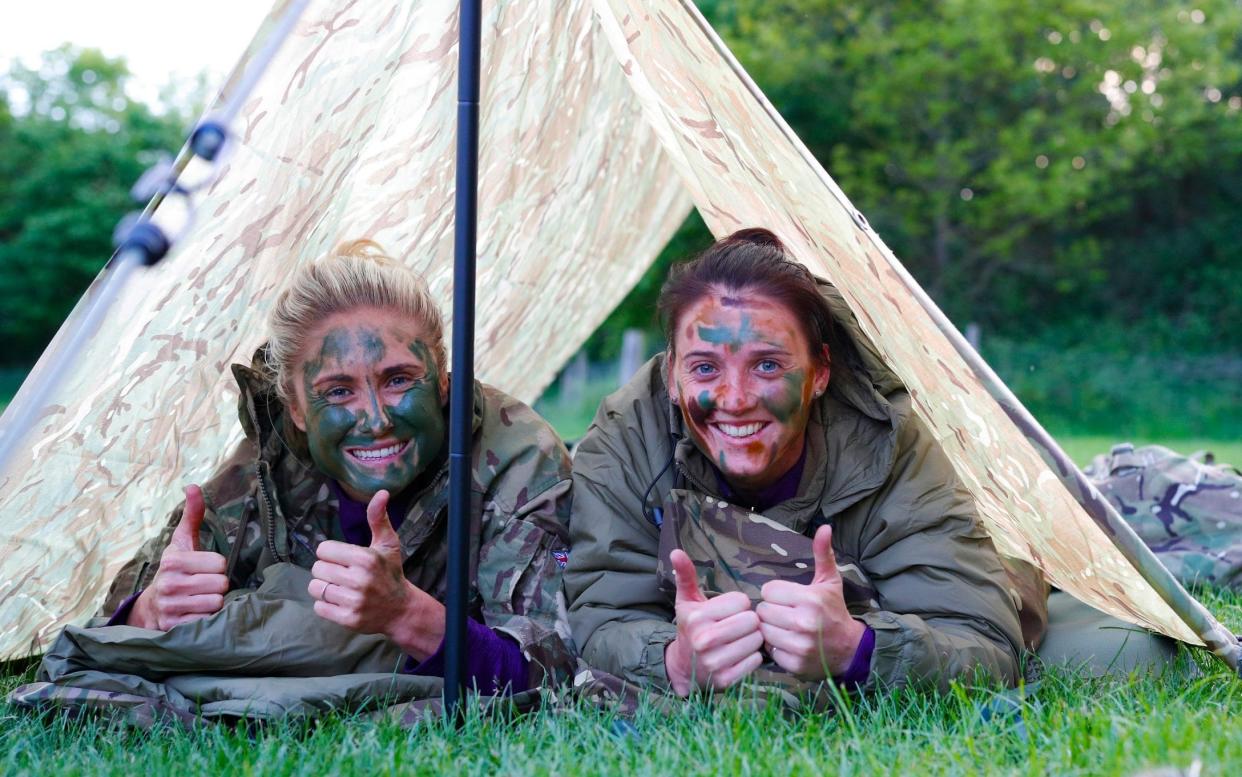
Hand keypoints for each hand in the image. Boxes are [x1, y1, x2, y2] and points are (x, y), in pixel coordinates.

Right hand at [128, 485, 228, 629]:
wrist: (151, 605)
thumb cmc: (175, 569)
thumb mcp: (182, 542)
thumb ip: (192, 515)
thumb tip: (193, 486)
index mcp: (173, 561)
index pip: (220, 564)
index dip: (217, 566)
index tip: (206, 568)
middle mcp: (169, 584)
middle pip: (221, 584)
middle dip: (217, 585)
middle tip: (204, 585)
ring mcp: (170, 608)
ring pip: (216, 603)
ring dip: (214, 602)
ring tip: (201, 599)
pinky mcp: (174, 628)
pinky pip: (207, 622)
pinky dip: (207, 619)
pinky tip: (196, 613)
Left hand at [309, 490, 444, 659]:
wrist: (401, 609)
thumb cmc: (390, 572)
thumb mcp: (388, 544)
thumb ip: (378, 518)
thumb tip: (381, 492)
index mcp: (365, 558)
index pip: (323, 550)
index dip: (331, 554)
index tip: (344, 559)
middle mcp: (359, 579)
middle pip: (317, 569)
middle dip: (328, 571)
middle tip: (343, 575)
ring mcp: (353, 601)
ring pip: (315, 588)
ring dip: (324, 588)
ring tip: (340, 588)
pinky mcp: (348, 619)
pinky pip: (319, 607)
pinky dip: (326, 605)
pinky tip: (341, 602)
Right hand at [664, 549, 763, 696]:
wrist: (683, 666)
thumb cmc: (691, 627)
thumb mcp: (687, 601)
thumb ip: (686, 575)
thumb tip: (676, 551)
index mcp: (698, 617)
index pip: (741, 601)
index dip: (738, 604)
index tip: (728, 611)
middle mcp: (705, 640)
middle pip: (751, 621)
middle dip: (748, 621)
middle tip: (737, 625)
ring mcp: (715, 662)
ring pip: (756, 640)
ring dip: (752, 639)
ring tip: (739, 639)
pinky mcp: (726, 679)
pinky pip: (756, 660)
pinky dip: (752, 657)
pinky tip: (740, 654)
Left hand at [757, 525, 865, 679]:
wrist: (851, 650)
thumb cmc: (835, 611)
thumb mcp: (830, 581)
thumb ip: (822, 554)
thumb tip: (824, 527)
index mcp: (810, 599)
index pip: (768, 590)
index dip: (776, 594)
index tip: (788, 599)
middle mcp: (803, 623)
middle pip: (762, 610)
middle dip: (771, 611)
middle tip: (785, 614)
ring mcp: (798, 645)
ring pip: (762, 630)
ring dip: (770, 629)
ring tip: (785, 628)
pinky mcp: (794, 664)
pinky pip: (769, 650)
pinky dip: (775, 648)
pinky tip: (789, 644)